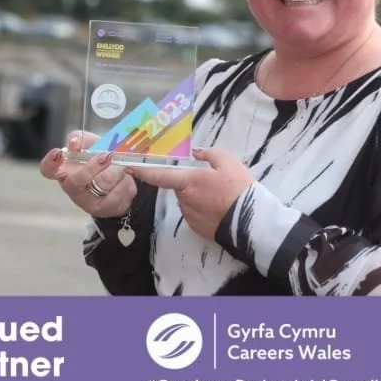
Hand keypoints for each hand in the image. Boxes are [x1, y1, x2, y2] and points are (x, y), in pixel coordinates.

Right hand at [39, 131, 135, 217]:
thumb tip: (75, 139)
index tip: (59, 152)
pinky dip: (125, 182)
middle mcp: (72, 186)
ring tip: (122, 168)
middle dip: (93, 167)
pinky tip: (125, 180)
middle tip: (107, 156)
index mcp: (65, 169)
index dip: (50, 162)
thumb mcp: (95, 146)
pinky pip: (117, 193)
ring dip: (117, 171)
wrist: (122, 184)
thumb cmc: (102, 162)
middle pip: (76, 180)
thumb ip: (85, 140)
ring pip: (103, 183)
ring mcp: (86, 201)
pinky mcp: (102, 209)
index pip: (48, 169)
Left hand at [126, 148, 252, 239]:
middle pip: (179, 187)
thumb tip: (197, 152)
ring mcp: (190, 216)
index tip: (129, 167)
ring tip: (221, 196)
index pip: (159, 175)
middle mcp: (184, 199)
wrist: (251, 223)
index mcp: (189, 181)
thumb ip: (209, 154)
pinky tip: (220, 209)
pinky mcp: (197, 228)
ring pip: (187, 201)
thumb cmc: (239, 189)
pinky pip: (195, 214)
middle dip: (190, 183)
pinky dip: (203, 210)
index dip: (142, 171)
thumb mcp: (228, 162)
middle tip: (213, 181)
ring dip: (197, 197)